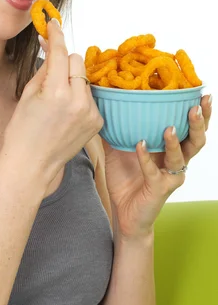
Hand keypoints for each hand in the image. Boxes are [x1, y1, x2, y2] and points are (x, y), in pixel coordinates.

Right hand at [4, 19, 103, 185]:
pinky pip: (90, 95)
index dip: (56, 35)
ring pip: (84, 78)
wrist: (32, 164)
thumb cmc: (23, 130)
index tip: (54, 23)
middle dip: (63, 61)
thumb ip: (43, 66)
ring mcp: (91, 112)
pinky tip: (66, 111)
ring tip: (57, 99)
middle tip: (50, 72)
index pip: (60, 51)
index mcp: (56, 92)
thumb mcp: (28, 93)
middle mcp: (78, 100)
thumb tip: (48, 43)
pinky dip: (79, 96)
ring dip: (72, 80)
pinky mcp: (98, 121)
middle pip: (76, 60)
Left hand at [101, 94, 211, 238]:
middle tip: (195, 106)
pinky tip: (140, 145)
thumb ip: (118, 128)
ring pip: (182, 157)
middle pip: (196, 140)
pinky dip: (146, 158)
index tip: (200, 93)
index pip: (190, 127)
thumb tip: (105, 103)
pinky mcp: (159, 189)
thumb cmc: (126, 179)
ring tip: (169, 127)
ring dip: (175, 141)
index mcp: (171, 149)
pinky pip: (153, 171)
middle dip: (198, 122)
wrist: (123, 212)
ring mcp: (170, 176)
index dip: (198, 112)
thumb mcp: (119, 148)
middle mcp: (176, 161)